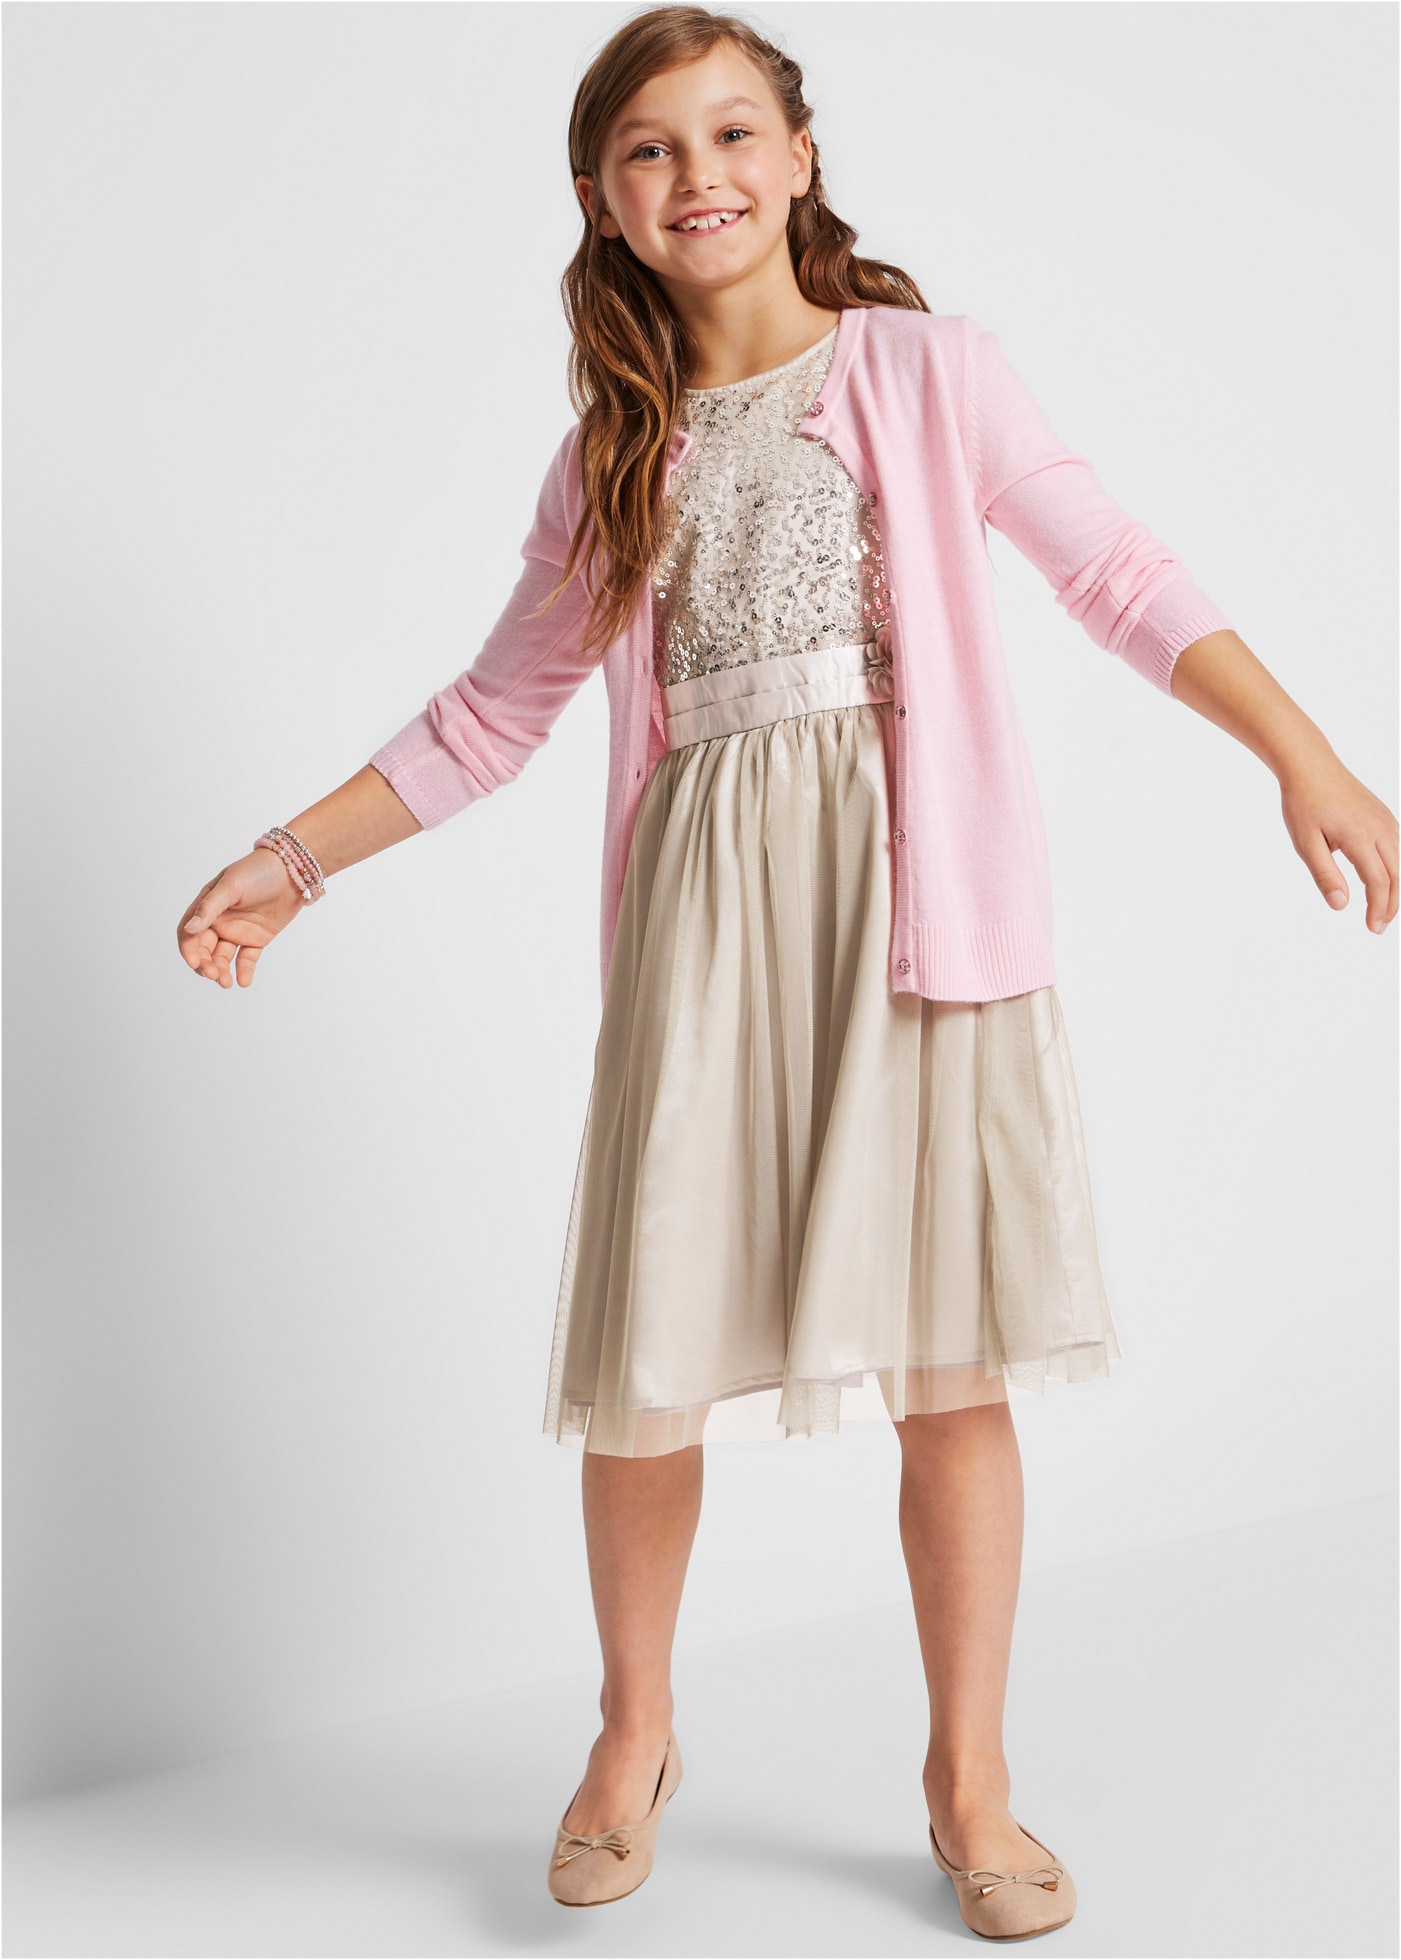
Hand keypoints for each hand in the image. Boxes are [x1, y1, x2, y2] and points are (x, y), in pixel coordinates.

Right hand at [178, 848, 308, 987]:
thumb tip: (189, 928)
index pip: (189, 933)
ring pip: (223, 958)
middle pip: (204, 950)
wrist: (293, 870)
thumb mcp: (231, 886)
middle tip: (215, 976)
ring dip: (222, 971)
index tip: (195, 963)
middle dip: (206, 965)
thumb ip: (210, 907)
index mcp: (207, 907)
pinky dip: (244, 971)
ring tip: (227, 982)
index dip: (189, 949)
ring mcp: (238, 931)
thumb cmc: (258, 870)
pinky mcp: (257, 939)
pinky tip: (243, 982)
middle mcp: (219, 921)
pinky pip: (247, 959)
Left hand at [1279, 754, 1397, 933]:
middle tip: (1378, 926)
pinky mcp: (1385, 816)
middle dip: (1390, 905)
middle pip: (1396, 876)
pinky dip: (1394, 869)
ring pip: (1399, 862)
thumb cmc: (1303, 804)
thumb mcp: (1306, 843)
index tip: (1372, 928)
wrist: (1311, 766)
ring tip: (1380, 910)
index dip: (1378, 909)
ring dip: (1394, 888)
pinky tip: (1383, 883)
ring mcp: (1386, 820)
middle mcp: (1380, 828)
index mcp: (1360, 837)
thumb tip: (1341, 906)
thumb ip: (1325, 875)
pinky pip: (1397, 848)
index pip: (1378, 882)